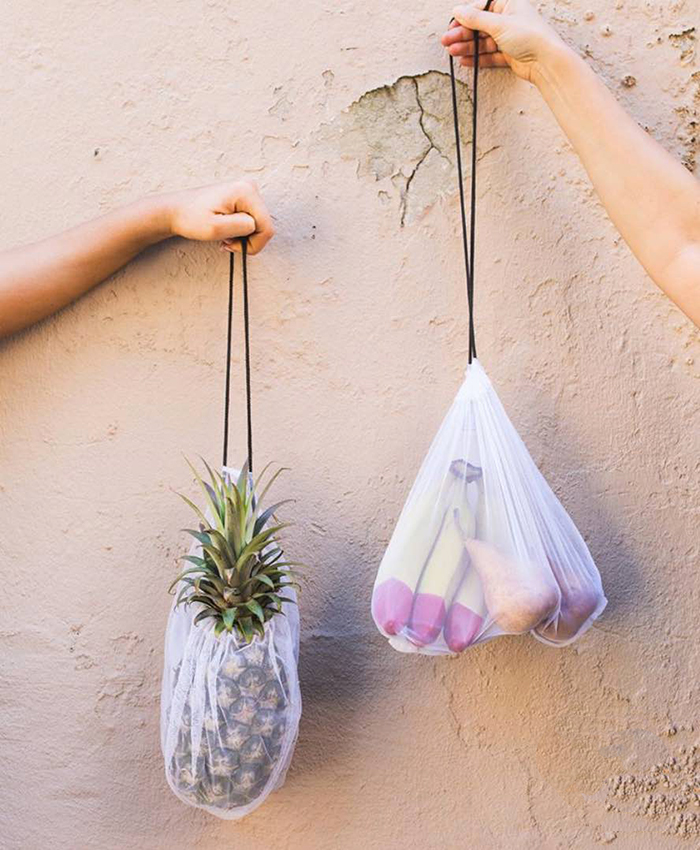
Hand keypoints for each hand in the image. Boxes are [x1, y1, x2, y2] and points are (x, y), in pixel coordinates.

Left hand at [166, 180, 273, 254]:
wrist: (175, 210)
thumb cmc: (190, 219)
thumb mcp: (215, 229)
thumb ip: (242, 227)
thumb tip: (257, 226)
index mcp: (246, 192)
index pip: (267, 228)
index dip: (253, 244)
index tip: (230, 244)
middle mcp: (250, 187)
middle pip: (264, 225)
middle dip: (247, 239)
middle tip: (225, 240)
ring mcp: (247, 190)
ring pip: (259, 225)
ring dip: (243, 236)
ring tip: (224, 234)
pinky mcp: (243, 196)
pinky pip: (252, 220)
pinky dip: (241, 230)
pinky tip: (226, 228)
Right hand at [442, 0, 567, 83]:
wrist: (546, 62)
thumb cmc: (529, 36)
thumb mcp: (499, 24)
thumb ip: (476, 18)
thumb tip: (458, 10)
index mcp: (509, 4)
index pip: (481, 7)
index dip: (465, 15)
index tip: (451, 23)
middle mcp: (509, 19)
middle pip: (480, 25)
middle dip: (462, 33)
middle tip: (446, 41)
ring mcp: (509, 37)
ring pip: (483, 41)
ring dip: (466, 46)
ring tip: (452, 52)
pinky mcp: (509, 54)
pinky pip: (489, 55)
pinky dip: (476, 58)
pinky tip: (464, 60)